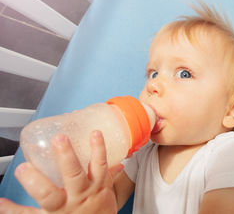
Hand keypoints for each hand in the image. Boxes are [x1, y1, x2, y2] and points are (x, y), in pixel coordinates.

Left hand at [0, 130, 122, 213]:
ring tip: (23, 168)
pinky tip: (1, 203)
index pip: (99, 165)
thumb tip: (117, 162)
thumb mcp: (106, 191)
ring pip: (50, 195)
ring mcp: (63, 208)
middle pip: (74, 175)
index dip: (98, 149)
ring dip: (35, 180)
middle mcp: (79, 196)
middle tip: (59, 139)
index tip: (95, 133)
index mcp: (95, 187)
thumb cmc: (99, 211)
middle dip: (67, 157)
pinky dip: (13, 210)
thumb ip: (107, 175)